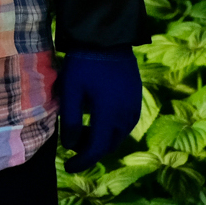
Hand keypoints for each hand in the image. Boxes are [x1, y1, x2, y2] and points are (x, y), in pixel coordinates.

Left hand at [58, 48, 142, 173]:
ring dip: (102, 139)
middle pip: (109, 145)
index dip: (82, 162)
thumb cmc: (84, 62)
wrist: (107, 37)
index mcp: (108, 114)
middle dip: (90, 150)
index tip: (69, 167)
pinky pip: (126, 122)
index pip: (95, 149)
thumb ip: (68, 120)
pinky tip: (99, 117)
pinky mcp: (136, 96)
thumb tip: (70, 146)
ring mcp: (134, 105)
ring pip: (119, 135)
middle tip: (73, 145)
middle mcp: (125, 114)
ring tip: (84, 129)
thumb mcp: (70, 90)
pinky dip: (112, 128)